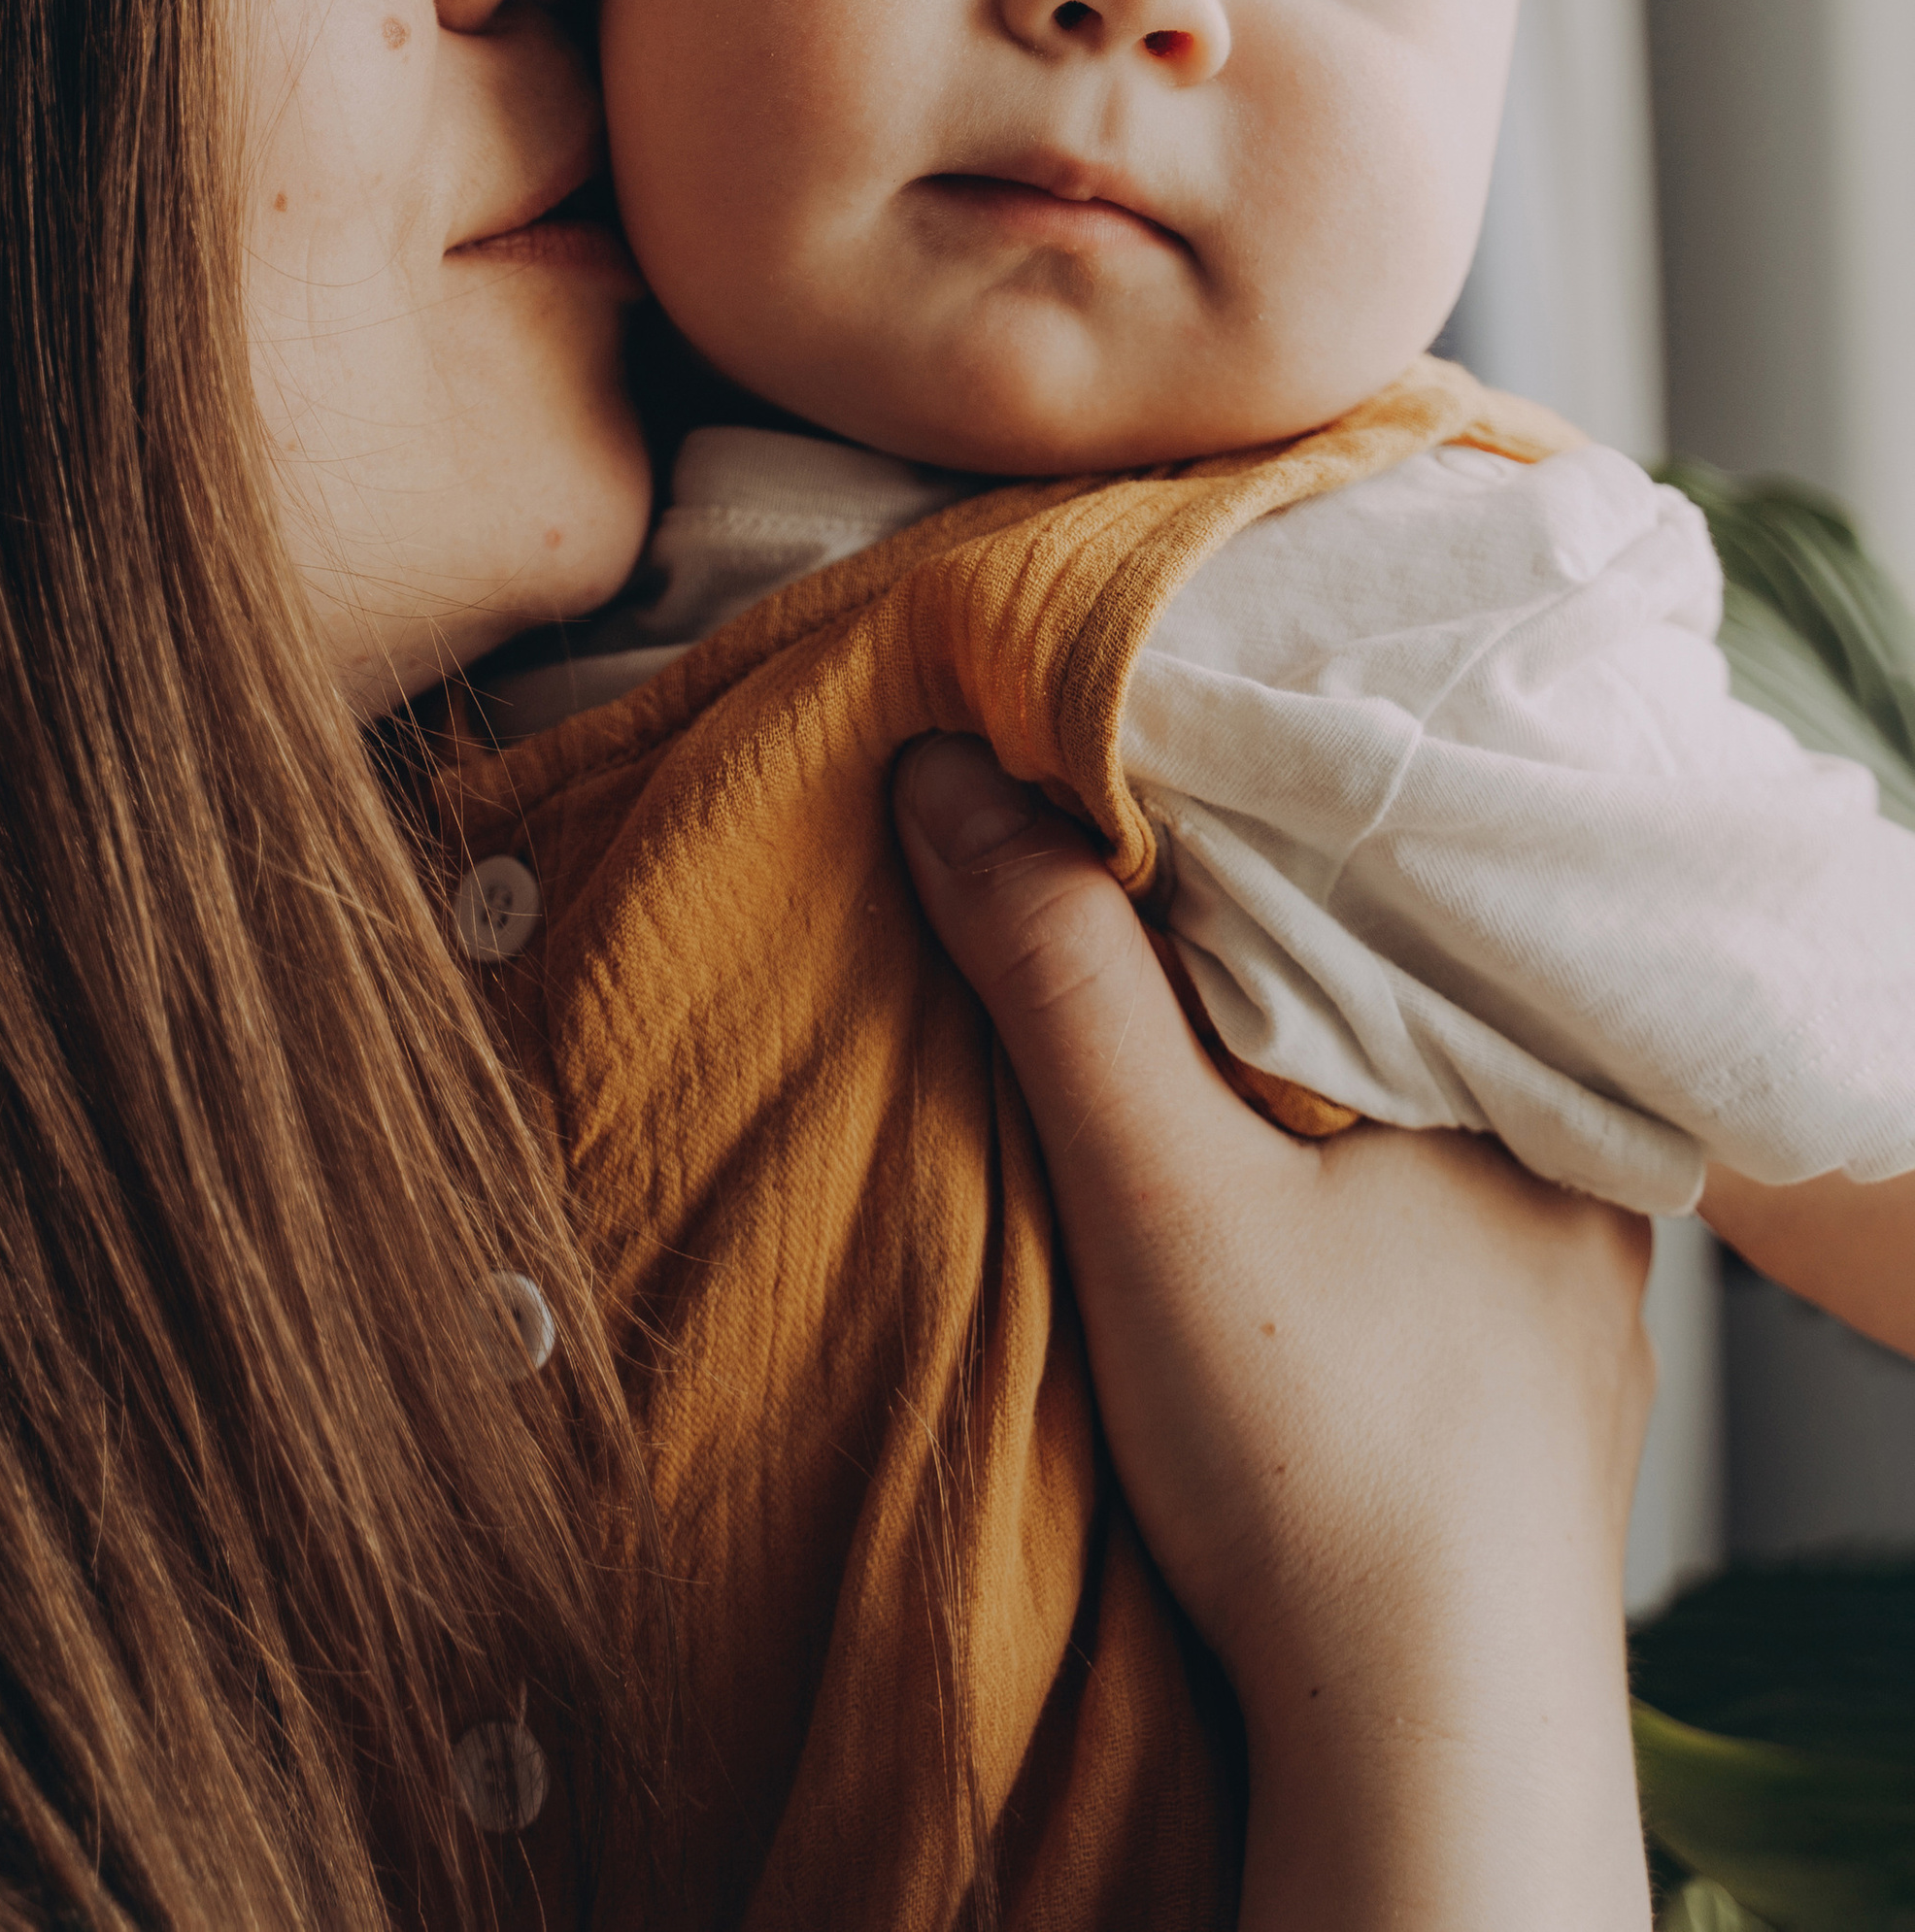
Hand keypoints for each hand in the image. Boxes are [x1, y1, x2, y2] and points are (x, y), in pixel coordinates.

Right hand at [895, 736, 1653, 1931]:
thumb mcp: (1155, 1182)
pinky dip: (1324, 1191)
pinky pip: (1416, 1220)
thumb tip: (949, 775)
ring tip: (1159, 1045)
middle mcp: (1581, 1163)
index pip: (1368, 874)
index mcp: (1527, 1072)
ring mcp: (1567, 1287)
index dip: (1221, 819)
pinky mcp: (1526, 1389)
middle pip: (1379, 989)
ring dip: (1281, 1078)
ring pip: (1398, 1111)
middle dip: (1242, 948)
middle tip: (1096, 891)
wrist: (1426, 1754)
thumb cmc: (1319, 1465)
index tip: (1092, 781)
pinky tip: (1258, 1217)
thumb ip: (1057, 973)